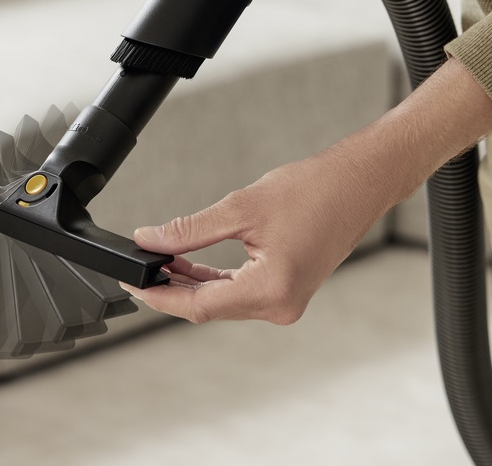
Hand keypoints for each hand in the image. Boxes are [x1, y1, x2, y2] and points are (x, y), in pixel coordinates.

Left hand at [122, 149, 390, 324]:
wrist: (360, 184)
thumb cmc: (315, 190)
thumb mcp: (242, 208)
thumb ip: (191, 229)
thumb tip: (150, 240)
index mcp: (271, 290)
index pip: (199, 305)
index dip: (160, 296)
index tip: (132, 284)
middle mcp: (280, 306)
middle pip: (209, 308)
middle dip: (171, 288)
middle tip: (139, 267)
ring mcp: (286, 302)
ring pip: (223, 302)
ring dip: (191, 283)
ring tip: (159, 259)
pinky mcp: (288, 291)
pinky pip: (240, 293)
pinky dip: (214, 280)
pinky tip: (190, 263)